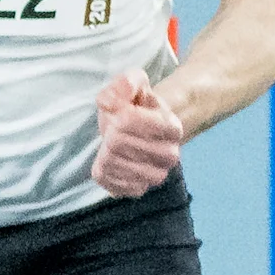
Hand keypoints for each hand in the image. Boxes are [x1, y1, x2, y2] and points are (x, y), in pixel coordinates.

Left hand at [90, 70, 184, 197]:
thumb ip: (126, 83)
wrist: (142, 133)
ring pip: (113, 163)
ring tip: (112, 147)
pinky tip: (109, 162)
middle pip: (118, 142)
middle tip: (115, 131)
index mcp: (172, 127)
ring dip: (105, 152)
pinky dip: (103, 171)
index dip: (116, 113)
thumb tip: (112, 102)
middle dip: (109, 132)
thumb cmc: (136, 108)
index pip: (130, 120)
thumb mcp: (133, 86)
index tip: (120, 112)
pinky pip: (110, 184)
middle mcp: (170, 155)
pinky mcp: (138, 190)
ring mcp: (156, 176)